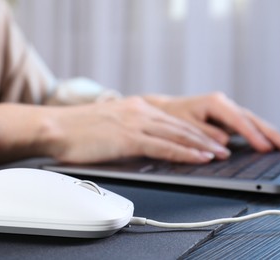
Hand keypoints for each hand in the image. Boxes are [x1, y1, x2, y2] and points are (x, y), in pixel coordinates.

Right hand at [0, 98, 231, 164]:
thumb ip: (132, 134)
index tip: (211, 138)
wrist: (55, 127)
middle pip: (180, 125)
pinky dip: (183, 152)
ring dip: (201, 145)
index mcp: (135, 108)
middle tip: (224, 146)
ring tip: (219, 154)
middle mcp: (139, 111)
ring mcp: (134, 123)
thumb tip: (147, 150)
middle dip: (205, 137)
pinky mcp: (128, 137)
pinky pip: (163, 146)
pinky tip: (198, 158)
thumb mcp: (110, 127)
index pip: (173, 119)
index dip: (195, 130)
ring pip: (177, 134)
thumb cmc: (78, 131)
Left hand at [143, 92, 279, 152]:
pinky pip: (246, 126)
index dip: (252, 135)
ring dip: (269, 133)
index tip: (265, 147)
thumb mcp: (184, 126)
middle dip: (270, 133)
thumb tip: (223, 144)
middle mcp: (223, 104)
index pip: (237, 120)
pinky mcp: (226, 119)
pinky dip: (259, 133)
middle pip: (251, 119)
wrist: (164, 110)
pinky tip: (271, 142)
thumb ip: (203, 134)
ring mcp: (226, 111)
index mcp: (214, 103)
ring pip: (251, 121)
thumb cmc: (172, 116)